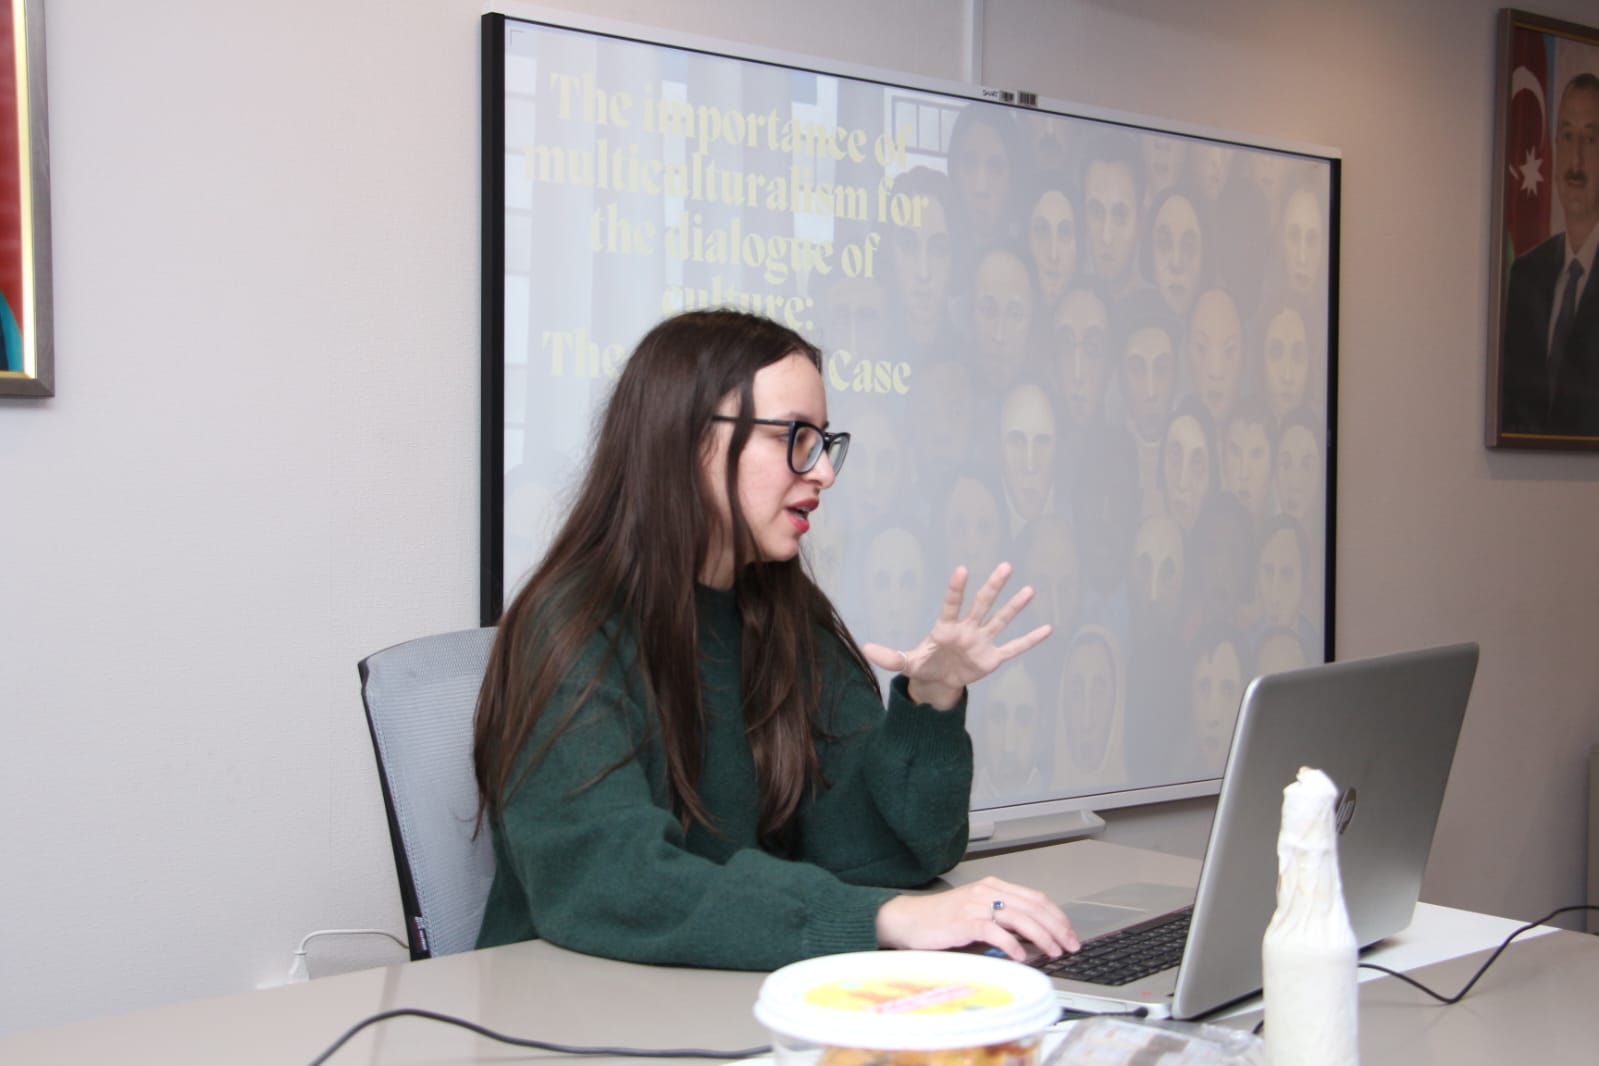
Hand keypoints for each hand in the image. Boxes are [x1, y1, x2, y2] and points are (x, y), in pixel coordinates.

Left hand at [862, 563, 1051, 709]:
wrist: (940, 681)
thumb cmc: (924, 665)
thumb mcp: (906, 663)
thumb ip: (889, 656)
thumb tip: (866, 648)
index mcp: (945, 627)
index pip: (951, 604)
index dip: (956, 588)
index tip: (962, 569)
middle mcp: (967, 629)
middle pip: (982, 604)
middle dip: (993, 587)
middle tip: (1005, 566)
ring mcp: (982, 641)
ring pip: (1001, 621)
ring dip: (1015, 607)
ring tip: (1030, 590)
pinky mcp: (993, 658)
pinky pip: (1015, 648)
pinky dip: (1030, 641)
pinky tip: (1048, 629)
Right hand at [874, 876, 1079, 960]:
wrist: (908, 919)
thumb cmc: (941, 919)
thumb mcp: (977, 912)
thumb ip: (1002, 919)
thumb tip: (1033, 937)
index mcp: (993, 886)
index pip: (1036, 898)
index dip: (1057, 916)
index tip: (1070, 933)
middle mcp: (987, 892)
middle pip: (1033, 907)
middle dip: (1057, 927)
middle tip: (1070, 945)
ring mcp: (975, 905)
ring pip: (1019, 917)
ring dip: (1041, 936)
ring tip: (1053, 951)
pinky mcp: (964, 921)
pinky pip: (995, 931)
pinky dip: (1012, 944)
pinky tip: (1021, 956)